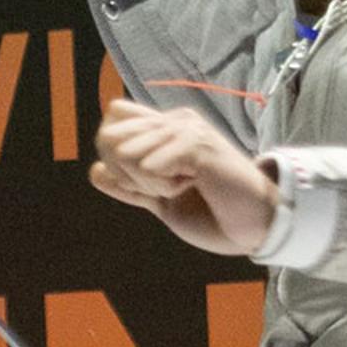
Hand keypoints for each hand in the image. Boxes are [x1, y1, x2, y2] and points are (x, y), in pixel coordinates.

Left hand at [90, 99, 276, 255]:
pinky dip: (163, 186)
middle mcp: (175, 120)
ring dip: (148, 183)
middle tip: (165, 186)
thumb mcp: (161, 200)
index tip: (145, 182)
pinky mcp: (197, 143)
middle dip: (125, 174)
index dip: (112, 158)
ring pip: (125, 152)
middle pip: (109, 136)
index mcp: (166, 129)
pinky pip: (147, 165)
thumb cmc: (213, 213)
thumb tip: (94, 171)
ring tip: (184, 185)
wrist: (251, 225)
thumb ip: (130, 187)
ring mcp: (187, 128)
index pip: (112, 123)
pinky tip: (194, 185)